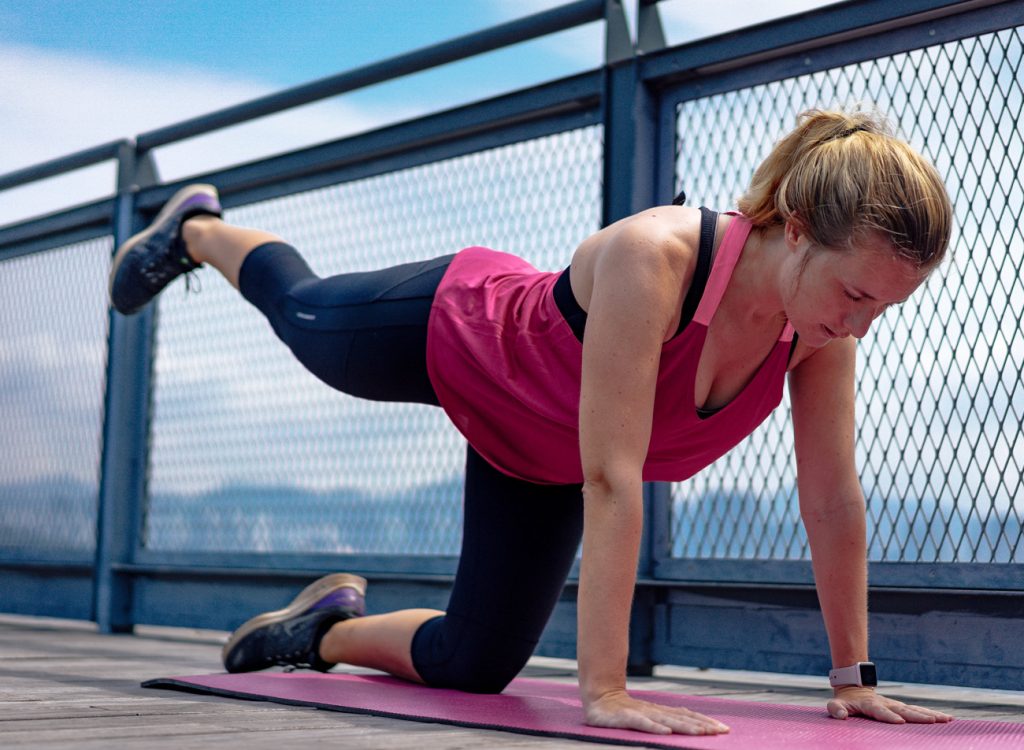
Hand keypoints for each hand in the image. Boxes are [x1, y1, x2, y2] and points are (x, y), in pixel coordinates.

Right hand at [584, 689, 729, 735]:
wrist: (598, 696)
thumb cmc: (623, 709)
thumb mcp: (648, 715)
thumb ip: (667, 719)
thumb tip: (691, 724)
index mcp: (660, 711)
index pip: (687, 715)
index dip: (705, 721)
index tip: (723, 729)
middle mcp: (654, 711)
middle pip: (681, 719)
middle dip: (702, 725)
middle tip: (720, 732)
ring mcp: (640, 713)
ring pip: (666, 721)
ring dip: (684, 727)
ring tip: (700, 733)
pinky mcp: (626, 718)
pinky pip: (642, 723)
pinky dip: (654, 728)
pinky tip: (666, 733)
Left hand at [828, 686, 953, 723]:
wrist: (855, 688)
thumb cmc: (846, 701)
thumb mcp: (836, 704)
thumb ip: (836, 709)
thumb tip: (841, 715)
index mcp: (871, 705)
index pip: (881, 712)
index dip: (889, 717)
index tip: (900, 722)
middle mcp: (887, 704)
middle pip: (904, 710)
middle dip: (918, 716)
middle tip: (933, 720)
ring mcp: (896, 705)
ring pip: (915, 710)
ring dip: (931, 714)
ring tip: (947, 719)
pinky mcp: (902, 708)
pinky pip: (919, 711)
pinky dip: (933, 714)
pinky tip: (947, 718)